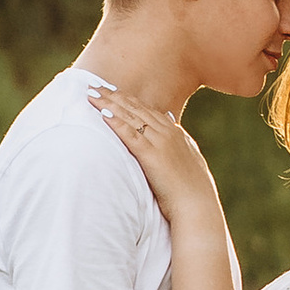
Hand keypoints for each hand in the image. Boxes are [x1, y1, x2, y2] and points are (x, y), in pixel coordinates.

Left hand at [91, 86, 223, 225]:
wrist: (197, 204)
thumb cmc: (193, 188)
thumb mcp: (190, 157)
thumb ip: (180, 139)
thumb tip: (172, 122)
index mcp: (175, 133)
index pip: (147, 110)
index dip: (128, 100)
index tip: (113, 92)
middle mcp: (167, 132)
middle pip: (135, 108)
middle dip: (114, 96)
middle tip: (95, 85)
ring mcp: (160, 142)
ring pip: (130, 117)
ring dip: (109, 104)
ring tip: (92, 94)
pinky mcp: (151, 155)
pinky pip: (130, 134)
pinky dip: (116, 122)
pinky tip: (102, 114)